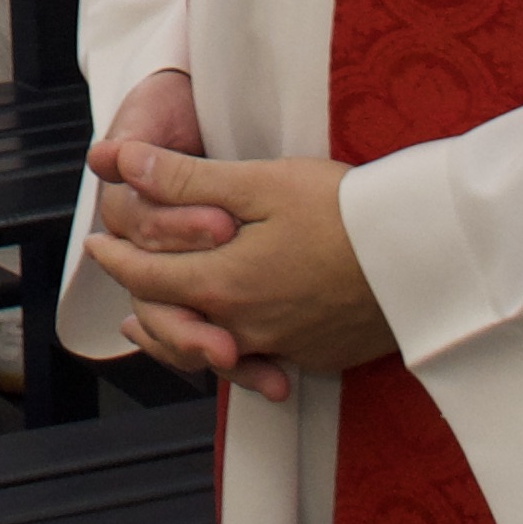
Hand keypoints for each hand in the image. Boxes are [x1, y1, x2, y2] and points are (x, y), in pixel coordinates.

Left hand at [79, 128, 390, 397]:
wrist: (426, 256)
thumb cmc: (345, 211)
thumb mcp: (260, 183)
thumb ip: (186, 180)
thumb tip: (122, 164)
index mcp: (223, 284)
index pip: (146, 278)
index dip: (115, 259)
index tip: (97, 245)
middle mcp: (245, 328)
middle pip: (170, 323)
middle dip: (139, 299)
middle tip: (122, 278)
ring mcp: (283, 348)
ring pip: (209, 351)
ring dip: (175, 335)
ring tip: (151, 325)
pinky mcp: (317, 355)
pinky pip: (256, 359)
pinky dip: (227, 350)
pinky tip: (227, 340)